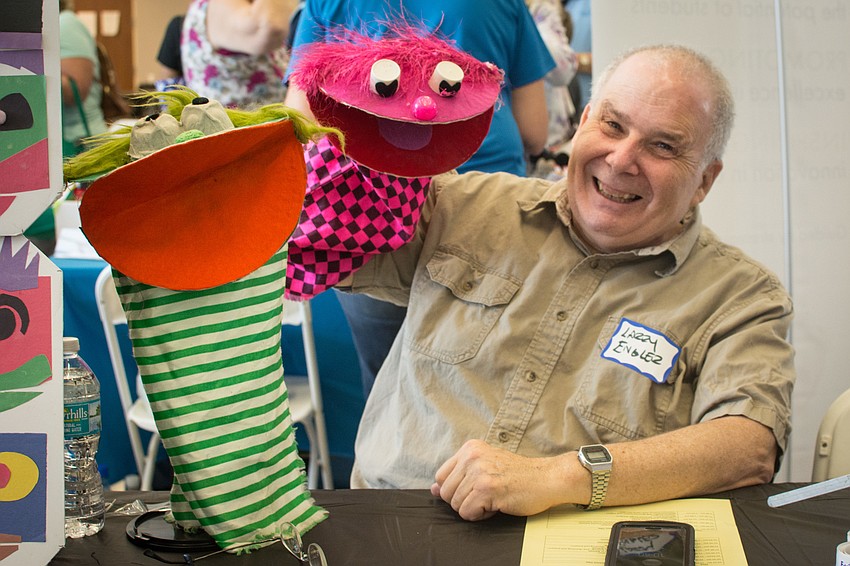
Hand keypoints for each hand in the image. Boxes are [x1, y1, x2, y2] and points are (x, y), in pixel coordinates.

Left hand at [430, 439, 564, 520]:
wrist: (546, 478)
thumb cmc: (519, 474)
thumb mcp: (486, 465)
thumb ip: (460, 474)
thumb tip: (434, 489)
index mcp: (470, 448)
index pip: (441, 476)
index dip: (454, 490)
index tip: (472, 490)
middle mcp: (472, 456)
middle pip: (446, 492)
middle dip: (463, 501)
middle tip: (486, 496)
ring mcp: (479, 472)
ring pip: (455, 504)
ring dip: (474, 509)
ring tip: (493, 499)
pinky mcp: (486, 489)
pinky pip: (467, 513)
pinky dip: (480, 516)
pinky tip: (495, 506)